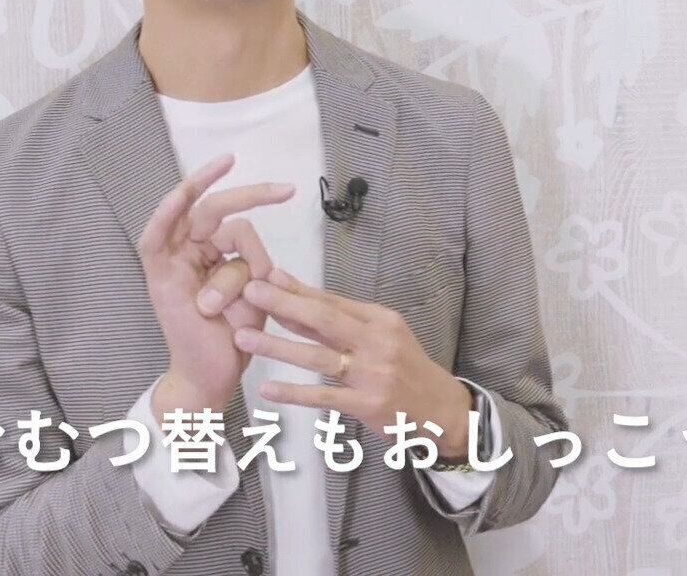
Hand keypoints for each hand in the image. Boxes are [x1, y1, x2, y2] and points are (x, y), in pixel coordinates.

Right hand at [136, 153, 289, 415]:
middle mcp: (186, 250)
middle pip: (216, 207)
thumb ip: (254, 263)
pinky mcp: (158, 277)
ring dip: (238, 271)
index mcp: (208, 251)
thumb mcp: (256, 291)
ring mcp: (170, 261)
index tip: (290, 188)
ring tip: (233, 309)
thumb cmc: (234, 334)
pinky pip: (155, 236)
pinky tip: (181, 195)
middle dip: (253, 194)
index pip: (230, 215)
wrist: (214, 374)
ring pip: (211, 230)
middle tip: (288, 190)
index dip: (256, 196)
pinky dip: (166, 212)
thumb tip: (258, 257)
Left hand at [222, 267, 475, 459]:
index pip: (332, 301)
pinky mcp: (368, 405)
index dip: (296, 289)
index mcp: (381, 319)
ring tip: (245, 338)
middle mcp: (378, 342)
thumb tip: (298, 295)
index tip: (263, 276)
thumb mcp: (383, 336)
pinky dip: (294, 393)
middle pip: (324, 320)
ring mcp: (373, 374)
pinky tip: (267, 389)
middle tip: (249, 292)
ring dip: (278, 347)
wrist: (442, 410)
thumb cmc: (405, 369)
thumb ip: (342, 320)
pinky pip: (323, 397)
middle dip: (284, 304)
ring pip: (318, 357)